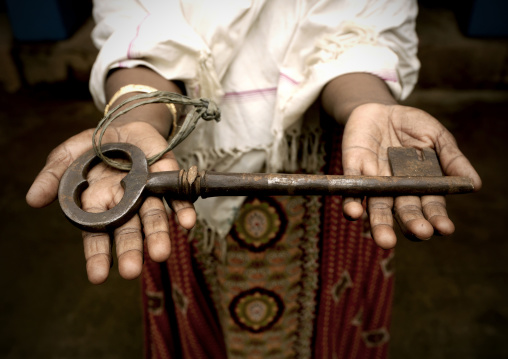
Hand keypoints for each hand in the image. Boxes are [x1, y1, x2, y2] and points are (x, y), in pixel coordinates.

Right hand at [26, 122, 195, 283]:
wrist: (125, 126)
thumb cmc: (95, 148)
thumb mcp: (68, 156)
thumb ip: (53, 176)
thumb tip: (33, 200)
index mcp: (99, 204)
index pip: (98, 235)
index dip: (98, 255)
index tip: (98, 276)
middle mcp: (126, 204)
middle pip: (129, 231)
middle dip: (131, 251)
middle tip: (132, 271)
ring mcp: (148, 192)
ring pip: (154, 217)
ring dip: (159, 235)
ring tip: (161, 254)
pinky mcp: (168, 178)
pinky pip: (178, 195)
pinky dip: (183, 209)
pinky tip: (188, 222)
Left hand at [341, 103, 481, 248]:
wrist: (380, 109)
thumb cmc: (412, 125)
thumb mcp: (436, 137)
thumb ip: (452, 158)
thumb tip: (475, 184)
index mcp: (421, 185)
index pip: (430, 206)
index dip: (437, 218)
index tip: (444, 228)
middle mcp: (397, 190)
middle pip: (404, 212)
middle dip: (412, 224)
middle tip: (420, 233)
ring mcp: (374, 182)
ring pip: (377, 208)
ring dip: (380, 224)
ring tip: (385, 241)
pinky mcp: (353, 170)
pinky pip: (351, 190)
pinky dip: (352, 202)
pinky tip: (354, 212)